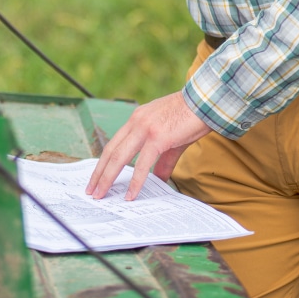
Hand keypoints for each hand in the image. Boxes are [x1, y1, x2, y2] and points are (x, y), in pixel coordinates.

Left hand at [86, 91, 210, 200]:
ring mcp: (146, 128)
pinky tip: (130, 195)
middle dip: (99, 173)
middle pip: (111, 151)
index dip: (104, 162)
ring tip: (101, 195)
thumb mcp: (171, 138)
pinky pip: (142, 164)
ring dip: (108, 178)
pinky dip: (135, 181)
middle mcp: (137, 121)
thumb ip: (162, 159)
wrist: (206, 102)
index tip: (96, 177)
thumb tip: (158, 179)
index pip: (114, 143)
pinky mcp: (158, 137)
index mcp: (138, 118)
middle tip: (92, 191)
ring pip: (120, 157)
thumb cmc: (191, 117)